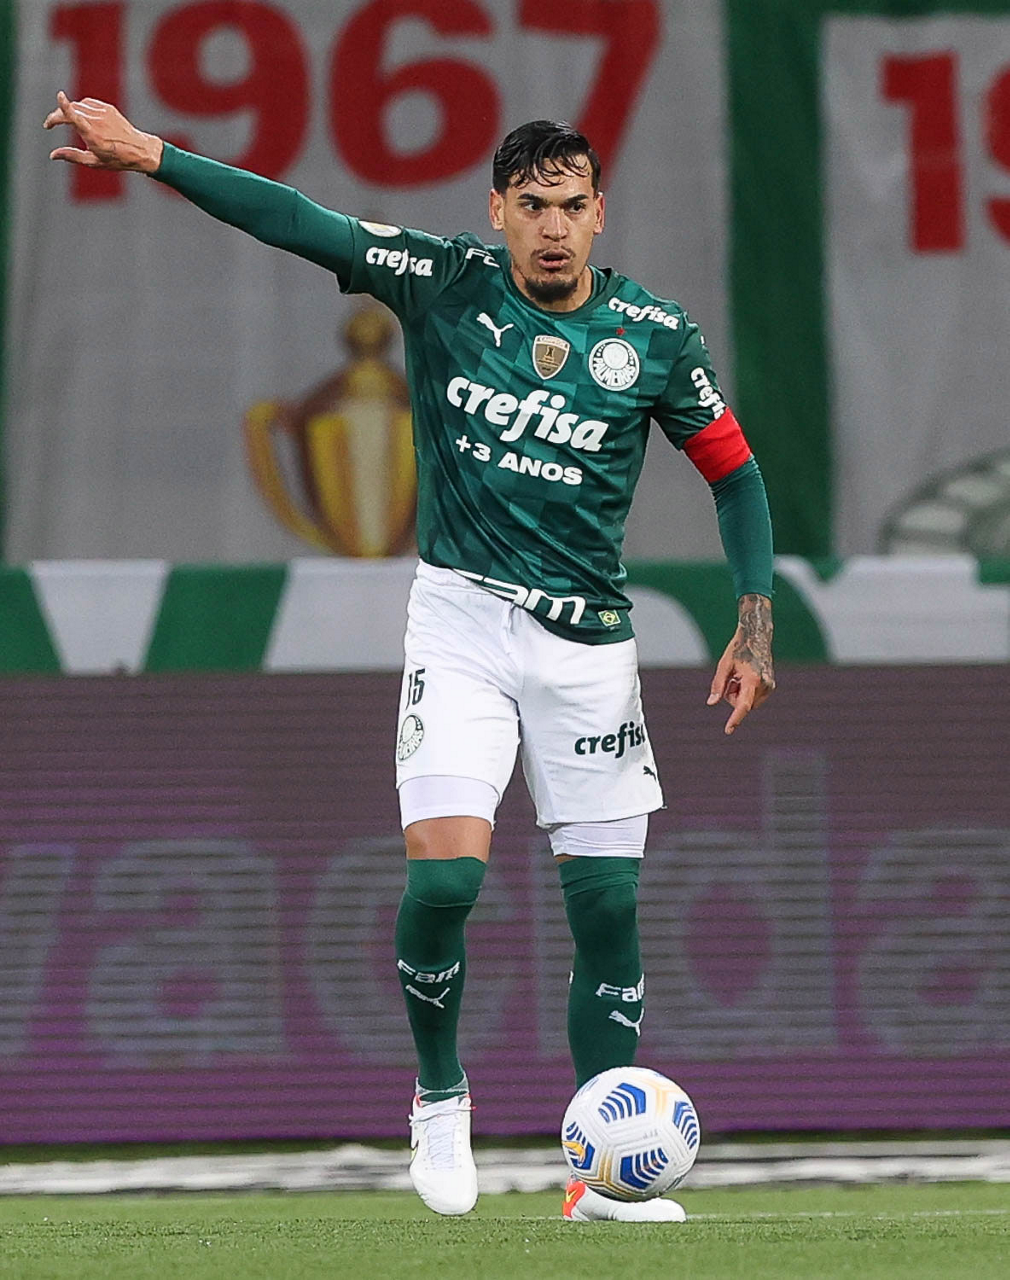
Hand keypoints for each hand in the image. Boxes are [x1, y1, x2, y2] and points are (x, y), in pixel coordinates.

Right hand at [44, 91, 162, 173]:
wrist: (141, 150)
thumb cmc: (118, 159)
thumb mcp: (94, 162)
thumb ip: (72, 156)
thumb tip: (53, 155)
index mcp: (93, 136)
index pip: (76, 116)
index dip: (65, 106)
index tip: (59, 96)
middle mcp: (98, 122)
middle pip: (71, 110)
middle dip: (57, 115)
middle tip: (51, 123)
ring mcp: (104, 113)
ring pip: (78, 105)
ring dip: (68, 110)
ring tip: (64, 120)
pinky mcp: (108, 109)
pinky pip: (89, 103)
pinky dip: (80, 107)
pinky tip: (79, 115)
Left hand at [707, 593, 774, 734]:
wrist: (757, 637)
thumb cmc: (738, 649)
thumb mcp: (724, 665)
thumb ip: (718, 685)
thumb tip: (712, 703)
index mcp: (753, 679)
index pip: (743, 705)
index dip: (735, 718)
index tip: (728, 730)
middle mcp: (765, 685)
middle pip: (742, 705)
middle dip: (733, 697)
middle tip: (731, 679)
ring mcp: (770, 686)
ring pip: (748, 703)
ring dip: (739, 694)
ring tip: (739, 676)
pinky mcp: (771, 686)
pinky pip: (753, 698)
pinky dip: (746, 692)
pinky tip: (746, 677)